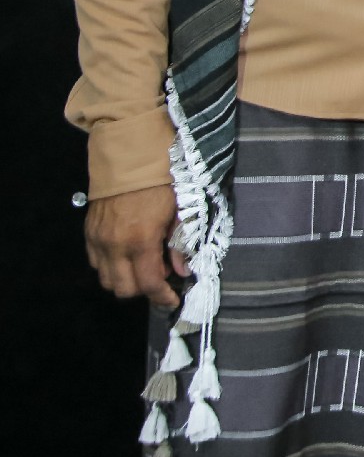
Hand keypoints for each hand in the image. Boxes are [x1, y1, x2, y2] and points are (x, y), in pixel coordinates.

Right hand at [85, 185, 186, 307]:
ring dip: (125, 280)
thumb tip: (183, 271)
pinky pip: (95, 263)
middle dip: (144, 290)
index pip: (148, 284)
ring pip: (106, 280)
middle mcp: (115, 245)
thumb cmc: (160, 182)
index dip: (162, 297)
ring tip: (143, 265)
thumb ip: (179, 245)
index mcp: (141, 240)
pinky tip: (127, 255)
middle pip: (123, 289)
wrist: (129, 158)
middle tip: (160, 276)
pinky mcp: (88, 233)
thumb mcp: (179, 212)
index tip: (172, 298)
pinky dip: (110, 267)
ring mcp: (98, 240)